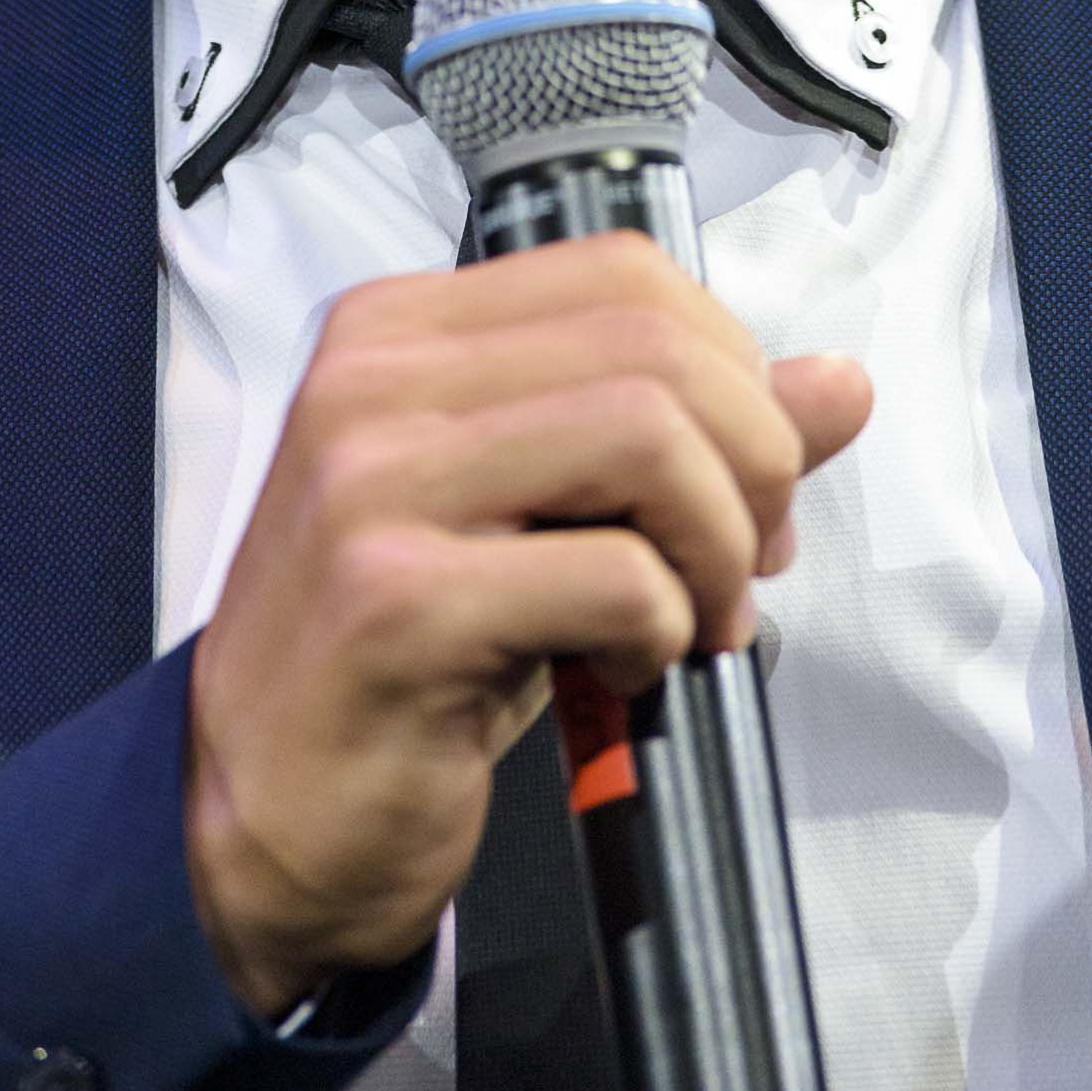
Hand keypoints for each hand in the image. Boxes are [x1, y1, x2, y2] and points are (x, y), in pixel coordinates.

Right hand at [183, 229, 872, 1019]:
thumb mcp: (545, 516)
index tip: (745, 474)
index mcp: (401, 328)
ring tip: (695, 620)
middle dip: (751, 460)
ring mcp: (373, 483)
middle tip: (743, 564)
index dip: (729, 367)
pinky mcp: (395, 602)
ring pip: (646, 436)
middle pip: (653, 348)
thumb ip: (684, 437)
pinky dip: (663, 631)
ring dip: (717, 545)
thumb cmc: (405, 655)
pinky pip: (613, 577)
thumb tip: (840, 384)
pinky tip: (625, 673)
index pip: (623, 274)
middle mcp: (373, 379)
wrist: (251, 815)